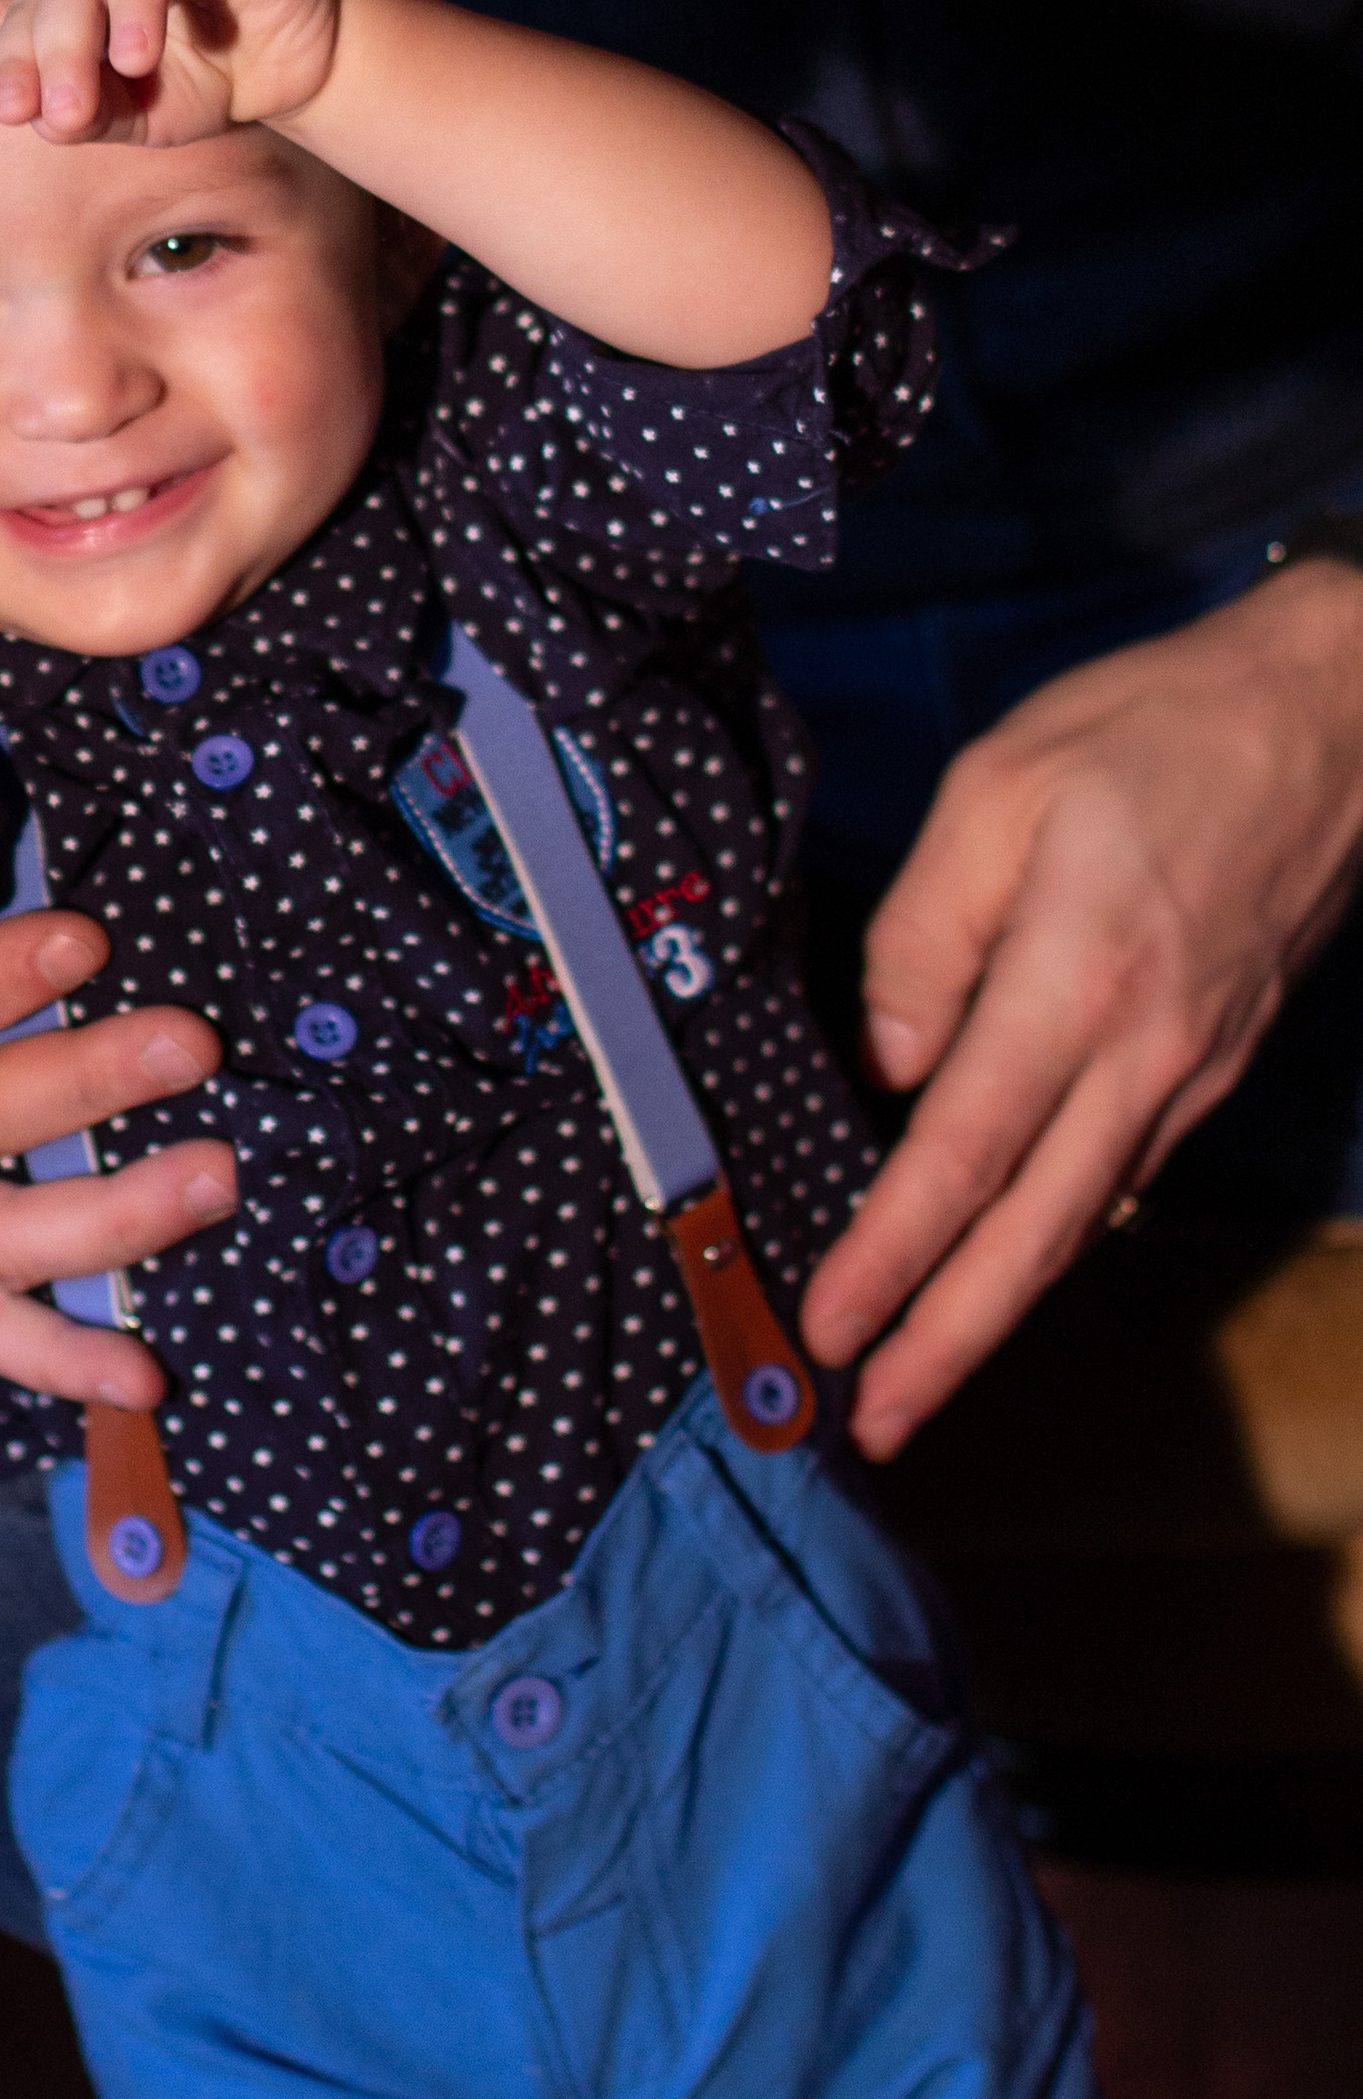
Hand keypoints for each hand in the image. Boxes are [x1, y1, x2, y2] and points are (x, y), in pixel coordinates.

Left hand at [0, 0, 338, 148]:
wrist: (293, 69)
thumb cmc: (204, 83)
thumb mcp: (145, 115)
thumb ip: (93, 115)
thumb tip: (44, 122)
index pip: (29, 18)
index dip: (18, 63)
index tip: (12, 112)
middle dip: (65, 45)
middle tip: (72, 108)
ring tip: (136, 58)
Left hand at [802, 557, 1362, 1454]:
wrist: (1330, 720)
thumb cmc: (1150, 730)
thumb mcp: (998, 787)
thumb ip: (925, 930)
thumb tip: (887, 1060)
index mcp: (1075, 981)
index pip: (963, 1152)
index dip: (894, 1254)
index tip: (832, 1328)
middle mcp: (1142, 1053)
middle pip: (1032, 1234)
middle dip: (947, 1342)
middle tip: (871, 1424)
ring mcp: (1192, 1069)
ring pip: (1082, 1218)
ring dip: (999, 1305)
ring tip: (920, 1370)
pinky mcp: (1216, 1062)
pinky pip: (1123, 1169)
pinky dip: (1059, 1232)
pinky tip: (1009, 1260)